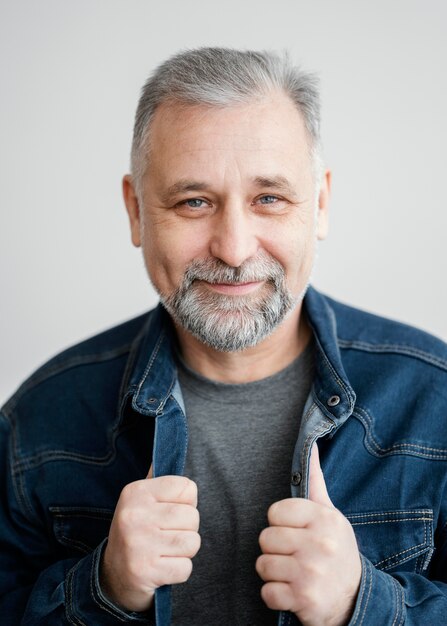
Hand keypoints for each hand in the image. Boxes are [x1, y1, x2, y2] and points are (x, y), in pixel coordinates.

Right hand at [100, 468, 199, 612]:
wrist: (113, 576)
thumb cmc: (137, 531)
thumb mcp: (141, 501)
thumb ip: (158, 479)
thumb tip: (171, 446)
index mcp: (136, 492)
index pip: (188, 488)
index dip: (185, 503)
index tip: (168, 513)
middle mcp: (134, 514)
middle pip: (193, 517)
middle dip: (186, 530)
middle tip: (165, 536)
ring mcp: (138, 544)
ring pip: (192, 542)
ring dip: (183, 551)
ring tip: (164, 550)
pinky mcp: (145, 570)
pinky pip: (186, 568)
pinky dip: (179, 571)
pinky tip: (161, 567)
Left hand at [256, 444, 360, 625]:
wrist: (355, 600)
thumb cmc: (337, 551)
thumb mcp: (331, 515)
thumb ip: (315, 482)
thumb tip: (311, 446)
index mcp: (324, 519)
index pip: (274, 512)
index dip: (279, 524)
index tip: (294, 532)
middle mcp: (320, 544)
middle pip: (265, 538)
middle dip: (274, 549)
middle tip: (293, 555)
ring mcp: (311, 572)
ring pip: (263, 564)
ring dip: (273, 573)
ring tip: (293, 573)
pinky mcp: (304, 599)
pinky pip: (267, 592)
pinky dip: (275, 595)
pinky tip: (293, 592)